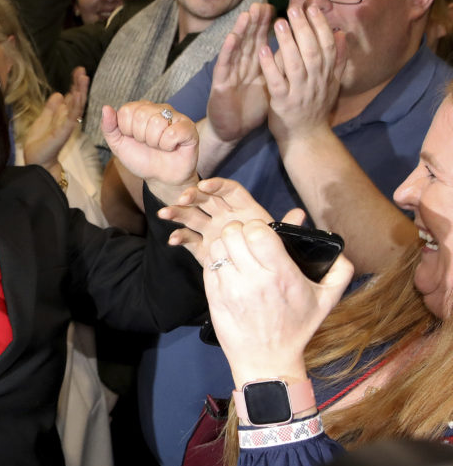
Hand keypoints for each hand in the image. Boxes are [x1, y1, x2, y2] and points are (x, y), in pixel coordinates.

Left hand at [23, 67, 87, 170]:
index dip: (75, 84)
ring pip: (77, 106)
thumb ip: (51, 108)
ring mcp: (67, 125)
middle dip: (79, 84)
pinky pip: (72, 117)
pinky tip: (76, 94)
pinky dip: (75, 106)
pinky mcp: (64, 132)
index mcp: (62, 116)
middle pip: (77, 99)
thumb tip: (58, 93)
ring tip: (84, 78)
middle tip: (83, 70)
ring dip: (80, 91)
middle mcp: (68, 120)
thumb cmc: (39, 145)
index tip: (78, 70)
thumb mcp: (42, 120)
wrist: (36, 162)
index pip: (71, 97)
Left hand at [102, 102, 198, 202]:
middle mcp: (158, 109)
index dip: (127, 130)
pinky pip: (173, 133)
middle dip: (141, 137)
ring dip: (154, 142)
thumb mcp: (118, 145)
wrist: (161, 178)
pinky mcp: (188, 128)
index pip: (126, 111)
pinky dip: (168, 146)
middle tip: (148, 144)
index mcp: (140, 109)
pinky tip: (171, 147)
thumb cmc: (142, 159)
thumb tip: (106, 108)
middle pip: (141, 115)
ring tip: (160, 146)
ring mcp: (175, 117)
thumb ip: (109, 127)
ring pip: (157, 123)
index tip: (134, 139)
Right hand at [159, 176, 294, 263]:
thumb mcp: (281, 239)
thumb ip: (286, 226)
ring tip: (165, 214)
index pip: (229, 190)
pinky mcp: (203, 247)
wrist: (265, 280)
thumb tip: (300, 214)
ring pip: (193, 216)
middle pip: (206, 200)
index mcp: (244, 209)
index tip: (205, 185)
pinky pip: (189, 239)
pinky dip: (180, 238)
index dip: (217, 185)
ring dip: (178, 213)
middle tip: (181, 199)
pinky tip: (173, 241)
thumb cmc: (274, 253)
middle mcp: (226, 216)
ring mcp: (212, 231)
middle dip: (192, 196)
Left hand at [203, 219, 352, 385]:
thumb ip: (339, 271)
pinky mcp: (214, 297)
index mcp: (281, 275)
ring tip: (235, 253)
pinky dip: (216, 261)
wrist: (267, 361)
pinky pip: (208, 264)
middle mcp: (254, 280)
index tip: (261, 234)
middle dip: (239, 231)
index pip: (258, 231)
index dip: (257, 226)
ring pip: (217, 246)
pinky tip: (227, 268)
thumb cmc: (297, 328)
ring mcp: (231, 289)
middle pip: (233, 233)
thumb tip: (339, 250)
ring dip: (225, 244)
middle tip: (246, 240)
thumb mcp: (326, 300)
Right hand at [205, 3, 273, 144]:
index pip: (263, 41)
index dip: (270, 25)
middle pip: (250, 40)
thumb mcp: (272, 85)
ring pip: (236, 48)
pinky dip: (227, 52)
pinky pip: (224, 66)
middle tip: (262, 4)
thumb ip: (281, 67)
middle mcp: (242, 66)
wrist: (232, 130)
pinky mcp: (220, 85)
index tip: (279, 9)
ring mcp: (230, 73)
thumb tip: (299, 50)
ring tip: (247, 14)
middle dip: (256, 22)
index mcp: (256, 66)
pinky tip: (231, 38)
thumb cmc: (252, 108)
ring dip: (241, 30)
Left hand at [261, 4, 346, 144]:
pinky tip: (262, 50)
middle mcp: (316, 81)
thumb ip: (337, 60)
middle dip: (303, 28)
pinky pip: (276, 81)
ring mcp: (300, 92)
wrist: (307, 138)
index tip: (312, 7)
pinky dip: (270, 65)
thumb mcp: (332, 84)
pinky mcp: (283, 102)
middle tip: (294, 9)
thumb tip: (343, 35)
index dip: (320, 25)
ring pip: (295, 63)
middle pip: (311, 50)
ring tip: (278, 23)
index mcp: (327, 74)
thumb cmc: (316, 108)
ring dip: (287, 42)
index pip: (326, 44)